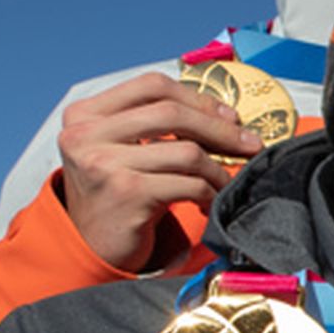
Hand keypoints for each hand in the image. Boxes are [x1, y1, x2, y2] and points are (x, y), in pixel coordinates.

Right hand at [56, 73, 266, 272]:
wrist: (92, 246)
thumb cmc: (117, 193)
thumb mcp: (121, 148)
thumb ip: (152, 124)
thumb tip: (224, 114)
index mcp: (84, 114)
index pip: (151, 86)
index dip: (197, 98)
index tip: (229, 115)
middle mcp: (86, 134)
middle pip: (171, 113)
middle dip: (220, 129)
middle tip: (249, 143)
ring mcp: (103, 163)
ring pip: (187, 152)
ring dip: (218, 169)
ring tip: (225, 182)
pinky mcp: (126, 193)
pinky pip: (189, 184)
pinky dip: (210, 193)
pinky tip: (210, 202)